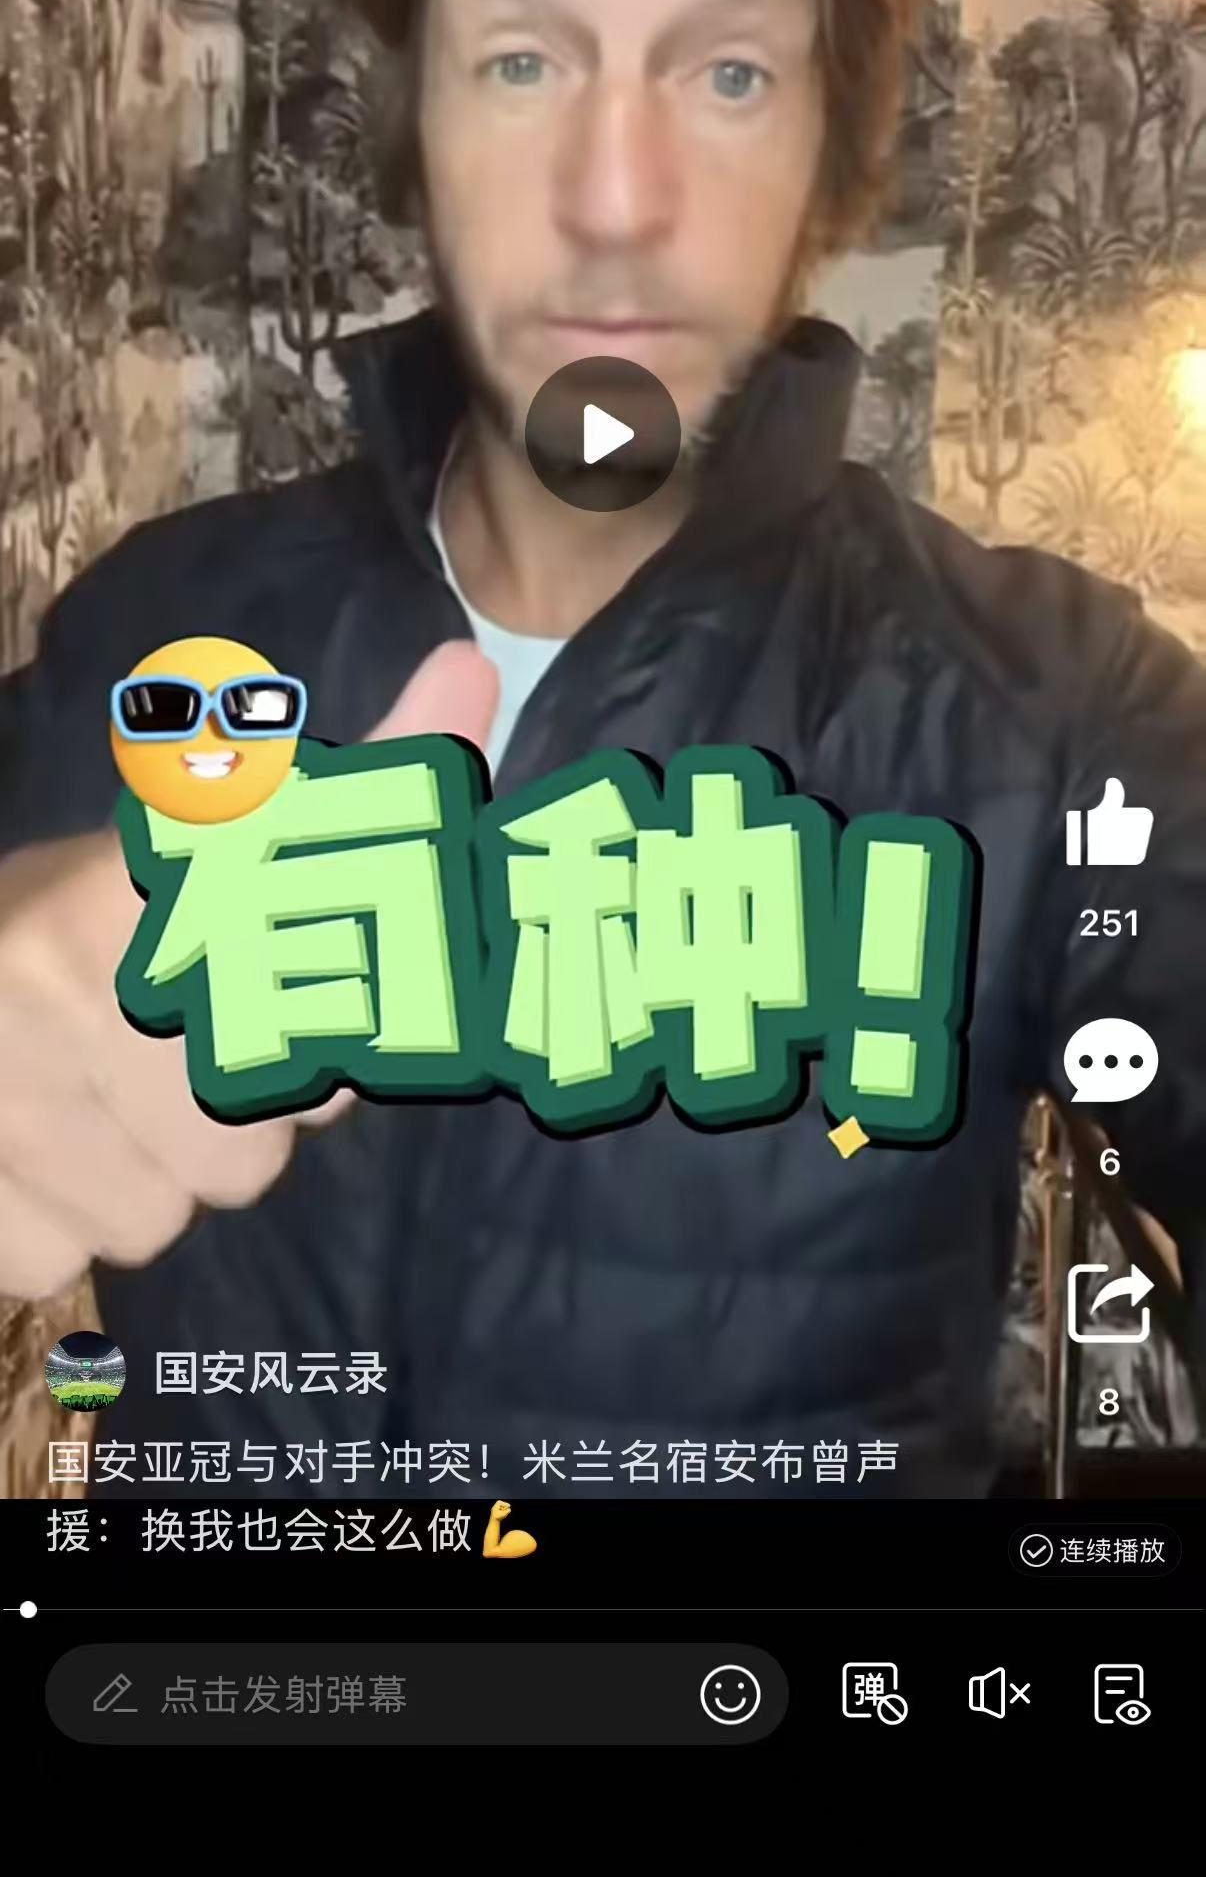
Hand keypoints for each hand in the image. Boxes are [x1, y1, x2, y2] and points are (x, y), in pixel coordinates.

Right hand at [0, 640, 499, 1299]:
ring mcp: (6, 1091)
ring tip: (92, 1094)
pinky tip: (30, 1143)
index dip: (322, 1055)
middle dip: (222, 1123)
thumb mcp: (208, 838)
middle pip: (243, 1154)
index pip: (318, 1017)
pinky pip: (61, 1263)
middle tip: (159, 1055)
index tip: (286, 1025)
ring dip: (140, 1178)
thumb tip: (472, 668)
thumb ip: (358, 785)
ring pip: (155, 1219)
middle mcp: (66, 972)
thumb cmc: (81, 915)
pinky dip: (53, 1223)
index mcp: (147, 880)